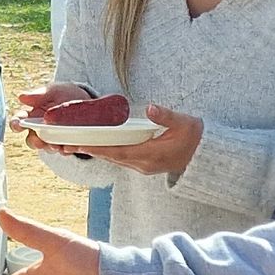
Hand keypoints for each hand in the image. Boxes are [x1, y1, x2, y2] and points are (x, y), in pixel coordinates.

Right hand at [9, 83, 93, 151]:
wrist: (85, 99)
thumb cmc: (64, 93)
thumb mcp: (53, 90)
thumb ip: (39, 94)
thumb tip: (21, 97)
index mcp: (32, 115)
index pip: (19, 121)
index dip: (16, 124)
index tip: (18, 125)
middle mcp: (40, 129)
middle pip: (31, 139)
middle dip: (34, 142)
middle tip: (39, 141)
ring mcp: (52, 137)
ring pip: (46, 147)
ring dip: (49, 148)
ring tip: (55, 146)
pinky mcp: (66, 143)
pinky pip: (63, 150)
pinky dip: (65, 150)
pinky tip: (68, 147)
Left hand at [51, 104, 202, 177]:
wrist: (207, 156)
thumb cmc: (196, 138)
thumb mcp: (185, 124)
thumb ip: (167, 116)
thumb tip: (152, 108)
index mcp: (151, 155)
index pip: (118, 152)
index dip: (98, 148)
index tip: (80, 144)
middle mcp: (143, 164)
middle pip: (111, 157)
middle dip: (90, 150)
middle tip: (67, 144)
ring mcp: (143, 166)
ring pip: (114, 159)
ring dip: (97, 152)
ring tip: (75, 145)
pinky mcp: (144, 164)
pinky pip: (121, 159)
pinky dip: (107, 153)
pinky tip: (96, 146)